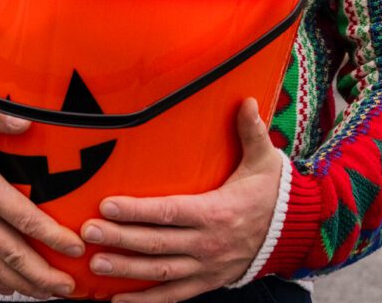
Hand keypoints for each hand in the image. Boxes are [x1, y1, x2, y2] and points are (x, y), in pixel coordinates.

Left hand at [80, 98, 282, 302]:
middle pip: (157, 244)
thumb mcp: (264, 161)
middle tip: (87, 232)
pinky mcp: (206, 283)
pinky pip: (172, 297)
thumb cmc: (271, 193)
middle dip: (119, 238)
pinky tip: (117, 301)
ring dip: (126, 271)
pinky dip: (146, 301)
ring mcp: (206, 268)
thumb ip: (251, 131)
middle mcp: (207, 243)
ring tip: (94, 264)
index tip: (107, 204)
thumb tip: (245, 100)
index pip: (169, 212)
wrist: (294, 235)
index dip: (137, 211)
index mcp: (216, 212)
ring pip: (160, 272)